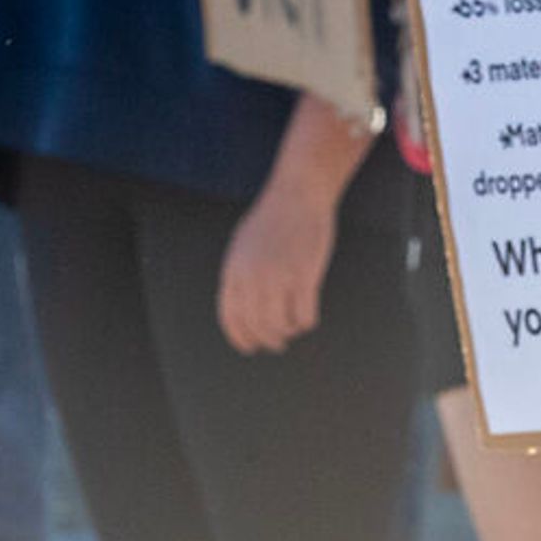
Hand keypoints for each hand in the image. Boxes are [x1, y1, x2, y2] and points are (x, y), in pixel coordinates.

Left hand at [217, 176, 339, 352]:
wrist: (298, 192)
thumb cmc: (275, 217)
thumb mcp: (244, 244)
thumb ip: (240, 273)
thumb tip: (243, 305)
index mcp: (233, 270)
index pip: (230, 317)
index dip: (240, 338)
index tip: (251, 348)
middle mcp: (251, 278)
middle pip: (257, 326)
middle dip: (269, 340)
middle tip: (279, 343)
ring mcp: (277, 277)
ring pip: (280, 326)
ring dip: (289, 331)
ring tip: (295, 326)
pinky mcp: (303, 276)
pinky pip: (304, 316)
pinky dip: (306, 321)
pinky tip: (309, 316)